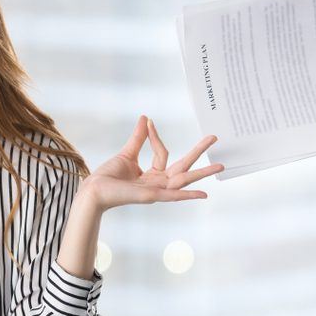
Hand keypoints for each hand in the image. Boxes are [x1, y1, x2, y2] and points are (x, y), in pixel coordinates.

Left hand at [78, 116, 223, 210]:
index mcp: (152, 174)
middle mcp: (158, 182)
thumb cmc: (108, 177)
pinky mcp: (151, 196)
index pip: (162, 152)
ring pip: (184, 179)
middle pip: (184, 166)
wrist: (94, 190)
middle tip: (214, 138)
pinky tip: (203, 194)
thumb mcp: (127, 154)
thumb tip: (146, 118)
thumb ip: (139, 138)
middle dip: (198, 152)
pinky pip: (173, 196)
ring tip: (221, 166)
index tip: (149, 123)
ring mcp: (157, 190)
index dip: (155, 136)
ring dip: (203, 173)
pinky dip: (188, 195)